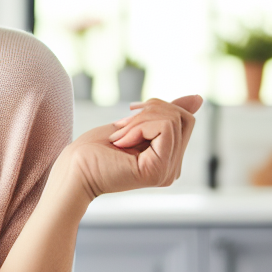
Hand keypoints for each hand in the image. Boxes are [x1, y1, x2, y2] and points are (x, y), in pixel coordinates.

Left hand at [60, 95, 202, 200]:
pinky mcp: (159, 171)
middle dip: (150, 110)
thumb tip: (199, 98)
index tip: (128, 117)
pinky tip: (120, 142)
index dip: (157, 108)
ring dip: (139, 119)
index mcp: (169, 159)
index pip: (185, 119)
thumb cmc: (94, 149)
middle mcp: (173, 169)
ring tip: (118, 136)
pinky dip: (138, 126)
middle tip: (121, 125)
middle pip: (184, 117)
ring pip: (173, 119)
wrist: (72, 170)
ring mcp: (168, 172)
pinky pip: (165, 127)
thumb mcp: (135, 124)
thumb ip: (165, 115)